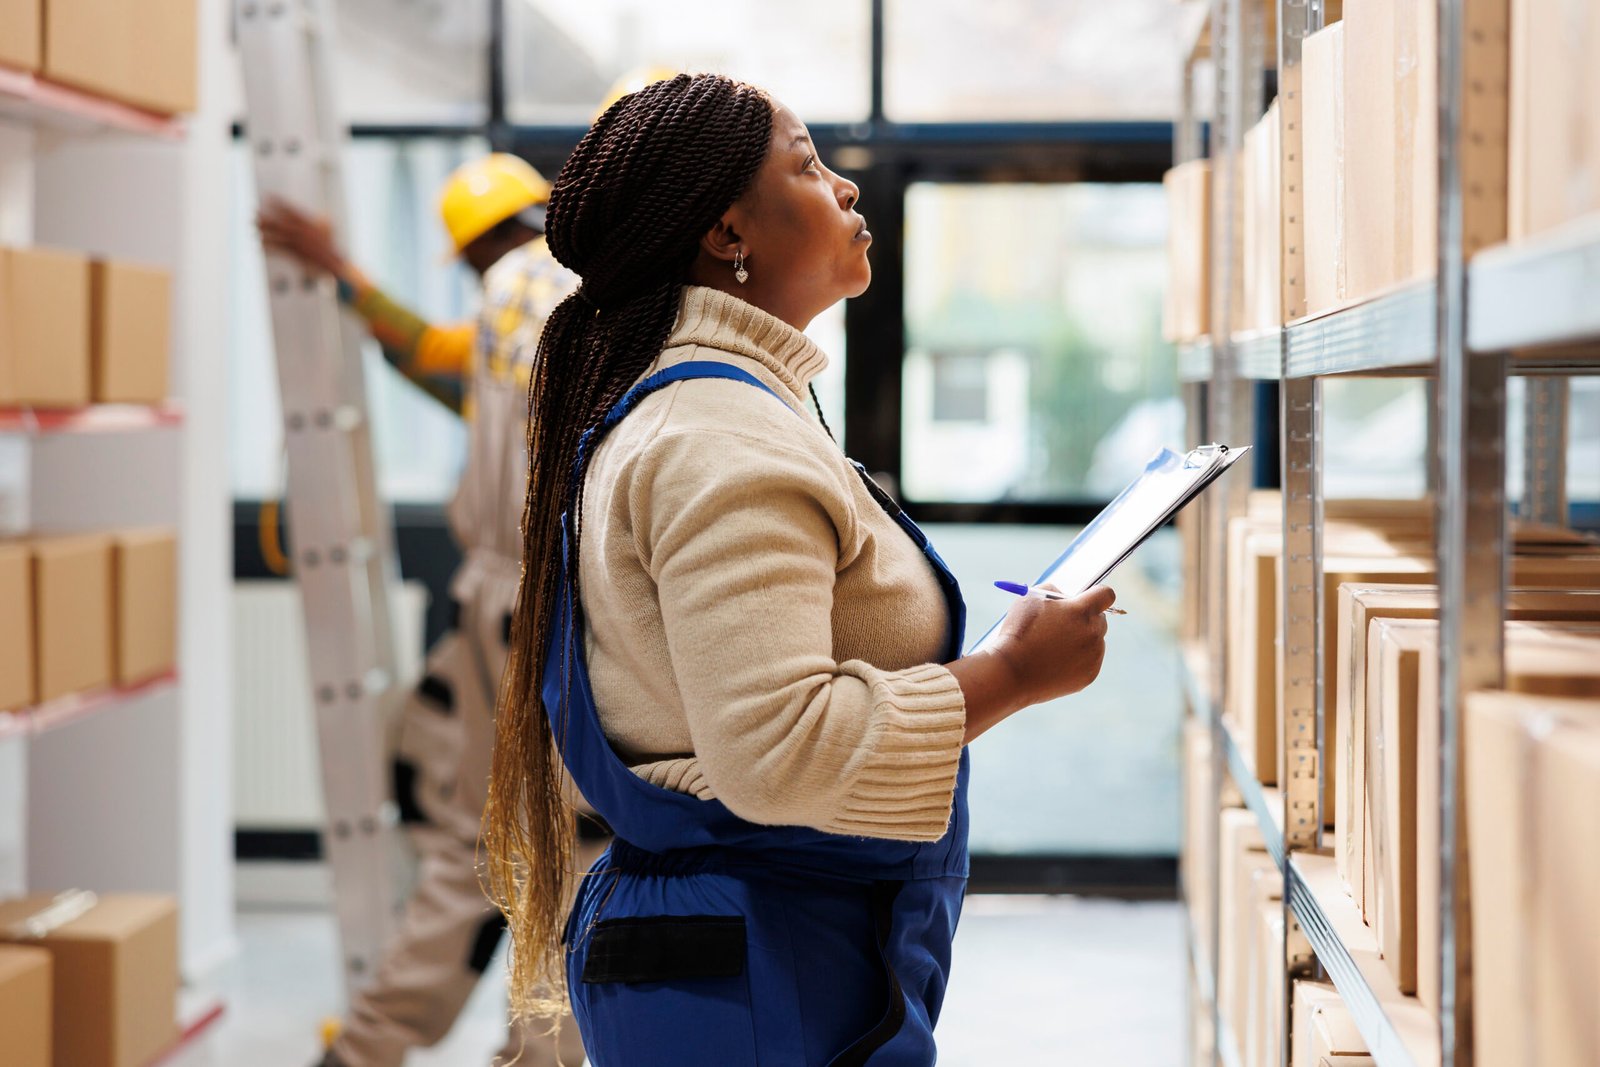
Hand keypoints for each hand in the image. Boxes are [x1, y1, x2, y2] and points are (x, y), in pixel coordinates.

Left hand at [256, 198, 351, 281]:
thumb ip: (324, 222)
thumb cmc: (331, 247)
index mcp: (308, 224)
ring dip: (265, 232)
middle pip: (280, 223)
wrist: (333, 263)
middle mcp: (301, 232)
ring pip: (277, 236)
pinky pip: (279, 249)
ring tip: (254, 229)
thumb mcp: (330, 230)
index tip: (268, 196)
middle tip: (254, 213)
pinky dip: (270, 247)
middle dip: (266, 218)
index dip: (279, 202)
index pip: (291, 210)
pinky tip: (260, 245)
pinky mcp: (295, 254)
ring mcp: (298, 243)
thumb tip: (323, 214)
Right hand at [947, 584, 1114, 743]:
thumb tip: (1066, 596)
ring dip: (1080, 640)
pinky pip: (1089, 662)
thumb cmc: (1019, 632)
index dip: (1097, 595)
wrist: (1011, 672)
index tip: (1087, 600)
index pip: (1106, 594)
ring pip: (1095, 642)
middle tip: (1064, 625)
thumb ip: (1054, 590)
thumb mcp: (1031, 598)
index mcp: (1082, 611)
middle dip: (1085, 619)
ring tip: (1053, 648)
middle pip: (1101, 619)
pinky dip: (1077, 660)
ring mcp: (1094, 656)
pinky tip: (1055, 662)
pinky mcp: (1090, 675)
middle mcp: (1093, 632)